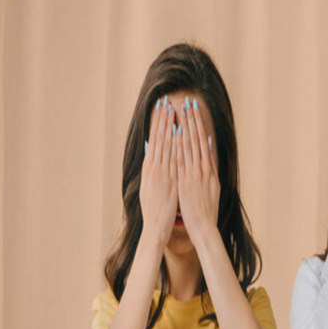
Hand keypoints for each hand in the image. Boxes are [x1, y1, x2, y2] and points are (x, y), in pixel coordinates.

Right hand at [140, 95, 177, 244]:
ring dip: (169, 127)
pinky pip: (173, 159)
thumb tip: (150, 151)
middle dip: (162, 120)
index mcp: (150, 169)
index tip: (161, 108)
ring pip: (165, 145)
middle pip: (158, 139)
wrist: (156, 227)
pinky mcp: (169, 180)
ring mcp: (161, 173)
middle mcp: (154, 168)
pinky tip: (178, 132)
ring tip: (172, 110)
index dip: (157, 124)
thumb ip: (151, 168)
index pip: (154, 141)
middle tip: (166, 101)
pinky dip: (175, 145)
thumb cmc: (155, 209)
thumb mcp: (150, 186)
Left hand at [176, 95, 219, 242]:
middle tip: (189, 102)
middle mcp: (203, 169)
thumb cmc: (206, 210)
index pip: (204, 142)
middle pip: (198, 140)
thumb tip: (208, 150)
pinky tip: (176, 133)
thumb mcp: (213, 187)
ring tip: (182, 111)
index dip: (199, 125)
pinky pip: (182, 159)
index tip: (194, 111)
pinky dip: (179, 145)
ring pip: (190, 146)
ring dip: (186, 128)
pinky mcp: (186, 181)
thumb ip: (210, 169)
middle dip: (193, 120)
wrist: (204, 227)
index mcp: (209, 170)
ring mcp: (195, 174)